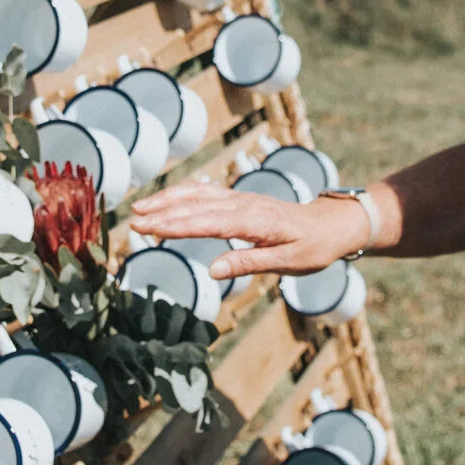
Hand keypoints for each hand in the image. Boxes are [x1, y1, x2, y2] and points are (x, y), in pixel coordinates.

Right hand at [129, 180, 367, 278]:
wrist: (331, 224)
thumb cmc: (313, 247)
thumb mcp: (288, 263)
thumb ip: (250, 263)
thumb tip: (213, 271)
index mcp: (254, 221)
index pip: (207, 223)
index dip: (175, 226)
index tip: (149, 228)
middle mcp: (244, 205)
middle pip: (196, 207)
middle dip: (162, 213)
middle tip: (132, 221)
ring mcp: (241, 199)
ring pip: (198, 196)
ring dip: (168, 200)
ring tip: (140, 208)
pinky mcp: (240, 200)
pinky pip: (207, 194)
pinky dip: (183, 195)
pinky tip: (167, 199)